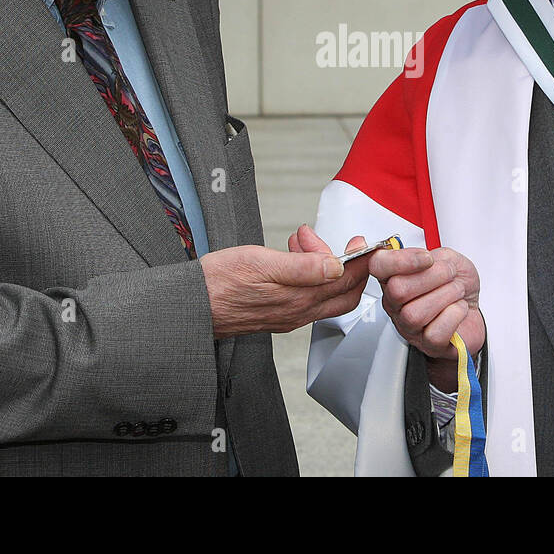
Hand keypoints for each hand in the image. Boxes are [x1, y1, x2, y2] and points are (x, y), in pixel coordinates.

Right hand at [199, 230, 369, 338]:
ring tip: (301, 239)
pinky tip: (291, 255)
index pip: (346, 282)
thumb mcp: (262, 263)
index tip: (363, 242)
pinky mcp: (276, 313)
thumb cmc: (218, 283)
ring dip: (321, 261)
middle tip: (332, 238)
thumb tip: (338, 266)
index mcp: (299, 300)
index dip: (359, 260)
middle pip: (341, 290)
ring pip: (322, 290)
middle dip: (343, 260)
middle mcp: (298, 312)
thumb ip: (303, 267)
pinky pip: (304, 293)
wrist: (190, 306)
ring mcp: (288, 315)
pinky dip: (306, 271)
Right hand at [368, 245, 484, 391]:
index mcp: (395, 278)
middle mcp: (396, 303)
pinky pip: (434, 333)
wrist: (475, 310)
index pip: (378, 266)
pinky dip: (454, 316)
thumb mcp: (448, 260)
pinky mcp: (429, 344)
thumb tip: (425, 262)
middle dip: (432, 277)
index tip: (427, 258)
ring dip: (446, 296)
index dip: (400, 260)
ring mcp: (410, 326)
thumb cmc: (457, 286)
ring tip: (457, 291)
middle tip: (449, 274)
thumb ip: (434, 256)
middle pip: (397, 290)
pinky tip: (458, 310)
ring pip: (414, 314)